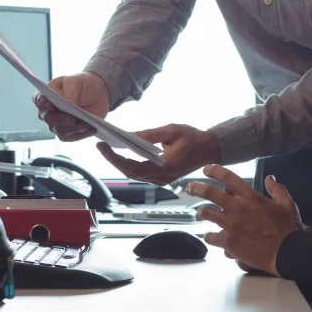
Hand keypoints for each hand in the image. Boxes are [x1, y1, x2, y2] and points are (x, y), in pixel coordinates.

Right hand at [34, 72, 110, 141]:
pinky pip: (71, 137)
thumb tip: (67, 102)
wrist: (98, 93)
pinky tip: (90, 128)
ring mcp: (57, 123)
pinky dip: (81, 134)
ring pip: (60, 130)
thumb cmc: (83, 84)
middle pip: (48, 118)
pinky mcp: (68, 132)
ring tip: (85, 124)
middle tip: (72, 118)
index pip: (38, 99)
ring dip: (73, 128)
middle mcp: (48, 111)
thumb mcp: (76, 81)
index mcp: (47, 94)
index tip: (50, 105)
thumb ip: (69, 90)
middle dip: (60, 119)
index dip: (42, 103)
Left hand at [95, 124, 220, 185]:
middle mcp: (162, 177)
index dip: (115, 159)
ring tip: (108, 149)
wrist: (210, 149)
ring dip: (120, 163)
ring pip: (135, 175)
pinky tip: (122, 154)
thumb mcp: (171, 130)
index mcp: (165, 167)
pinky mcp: (162, 179)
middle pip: (131, 173)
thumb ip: (150, 134)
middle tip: (101, 146)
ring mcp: (162, 180)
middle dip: (113, 160)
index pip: (134, 166)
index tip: (103, 147)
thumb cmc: (193, 138)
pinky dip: (130, 165)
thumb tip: (128, 135)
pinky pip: (141, 174)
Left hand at [187, 166, 302, 275]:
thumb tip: (270, 178)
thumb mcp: (287, 205)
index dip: (214, 171)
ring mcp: (231, 224)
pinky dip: (209, 237)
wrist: (287, 252)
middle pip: (209, 192)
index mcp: (250, 197)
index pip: (227, 177)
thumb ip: (277, 190)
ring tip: (199, 215)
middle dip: (196, 188)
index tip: (206, 169)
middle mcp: (237, 207)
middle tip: (190, 188)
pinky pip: (211, 237)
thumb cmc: (288, 229)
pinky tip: (210, 237)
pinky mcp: (228, 241)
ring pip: (206, 212)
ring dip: (200, 213)